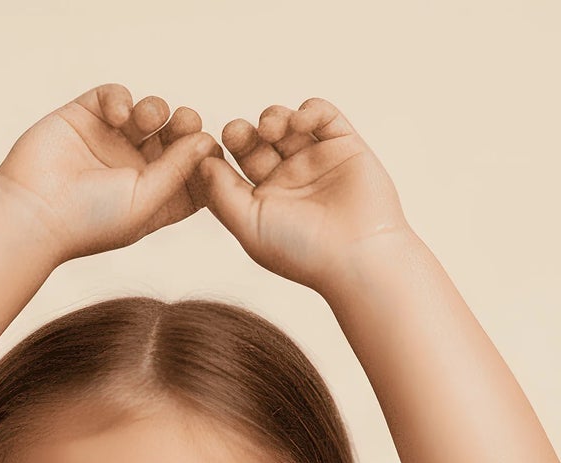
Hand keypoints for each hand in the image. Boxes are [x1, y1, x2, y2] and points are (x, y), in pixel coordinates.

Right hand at [0, 84, 217, 261]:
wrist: (32, 211)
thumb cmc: (88, 221)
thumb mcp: (144, 202)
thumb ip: (178, 171)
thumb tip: (207, 140)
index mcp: (153, 198)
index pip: (191, 175)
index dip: (206, 162)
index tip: (213, 155)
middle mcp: (134, 170)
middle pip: (176, 139)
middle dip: (186, 127)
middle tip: (186, 122)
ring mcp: (111, 142)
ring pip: (150, 113)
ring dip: (156, 110)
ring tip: (145, 121)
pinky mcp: (86, 117)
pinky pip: (115, 96)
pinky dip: (122, 98)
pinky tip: (118, 115)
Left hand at [196, 97, 410, 293]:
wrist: (358, 256)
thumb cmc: (302, 251)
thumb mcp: (249, 226)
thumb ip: (221, 194)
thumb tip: (201, 162)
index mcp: (263, 201)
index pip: (234, 167)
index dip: (222, 152)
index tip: (213, 147)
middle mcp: (288, 180)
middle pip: (257, 141)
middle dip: (244, 132)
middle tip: (237, 132)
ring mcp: (316, 161)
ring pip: (287, 123)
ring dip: (274, 118)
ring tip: (272, 130)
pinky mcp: (344, 146)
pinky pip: (323, 114)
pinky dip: (309, 110)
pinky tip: (301, 122)